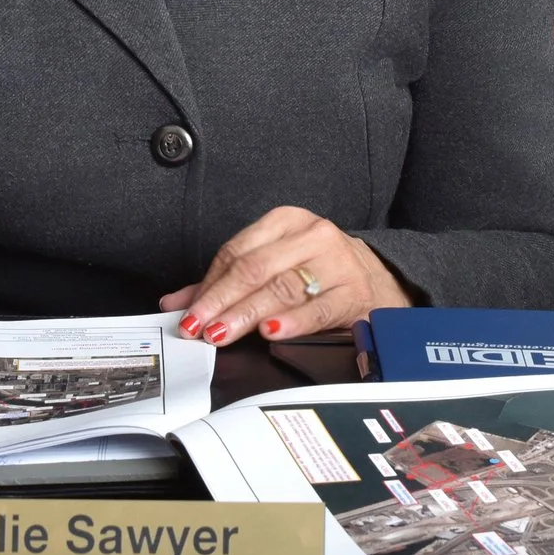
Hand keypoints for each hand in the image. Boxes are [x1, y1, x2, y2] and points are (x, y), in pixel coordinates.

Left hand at [159, 206, 410, 345]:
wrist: (379, 281)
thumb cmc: (318, 272)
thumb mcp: (274, 266)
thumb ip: (223, 284)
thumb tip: (174, 304)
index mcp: (286, 222)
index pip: (237, 253)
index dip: (209, 285)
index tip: (188, 313)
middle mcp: (312, 235)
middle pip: (256, 269)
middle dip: (222, 301)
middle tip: (198, 327)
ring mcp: (336, 262)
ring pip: (282, 288)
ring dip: (247, 314)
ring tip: (223, 332)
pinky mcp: (354, 292)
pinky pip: (317, 308)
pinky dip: (291, 321)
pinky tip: (271, 332)